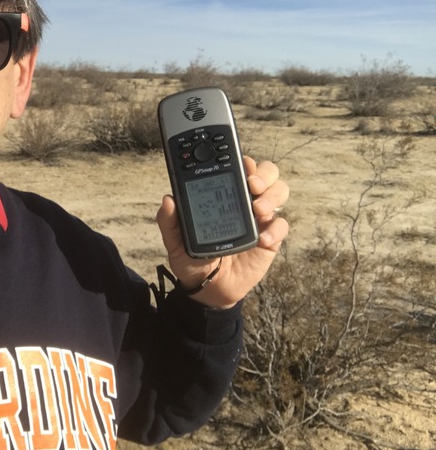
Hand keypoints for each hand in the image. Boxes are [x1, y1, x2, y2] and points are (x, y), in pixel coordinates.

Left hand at [155, 157, 289, 308]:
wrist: (208, 288)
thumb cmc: (193, 259)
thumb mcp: (176, 242)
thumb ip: (170, 221)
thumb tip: (168, 199)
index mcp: (223, 194)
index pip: (237, 169)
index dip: (242, 161)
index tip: (240, 162)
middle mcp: (245, 200)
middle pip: (266, 173)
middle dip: (263, 173)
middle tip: (252, 183)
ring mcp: (260, 218)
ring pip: (279, 192)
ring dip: (272, 195)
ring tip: (258, 208)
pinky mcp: (270, 238)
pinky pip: (282, 225)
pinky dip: (275, 229)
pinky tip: (262, 240)